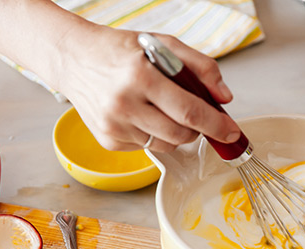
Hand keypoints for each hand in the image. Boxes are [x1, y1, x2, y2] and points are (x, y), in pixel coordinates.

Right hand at [54, 26, 241, 151]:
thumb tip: (224, 97)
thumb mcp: (162, 44)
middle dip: (198, 130)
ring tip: (162, 108)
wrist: (73, 59)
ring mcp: (114, 126)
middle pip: (181, 134)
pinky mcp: (108, 140)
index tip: (231, 132)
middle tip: (197, 117)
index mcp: (140, 77)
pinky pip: (146, 147)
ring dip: (176, 132)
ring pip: (166, 145)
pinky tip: (141, 115)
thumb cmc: (118, 50)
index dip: (216, 125)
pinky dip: (153, 135)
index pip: (189, 111)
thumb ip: (200, 66)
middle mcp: (124, 104)